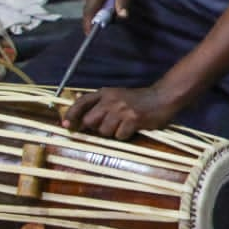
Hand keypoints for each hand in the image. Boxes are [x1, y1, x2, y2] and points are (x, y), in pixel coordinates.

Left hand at [61, 86, 175, 139]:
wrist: (162, 97)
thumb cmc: (139, 100)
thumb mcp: (117, 96)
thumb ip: (101, 104)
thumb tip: (83, 120)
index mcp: (105, 93)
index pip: (81, 103)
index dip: (71, 115)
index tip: (65, 126)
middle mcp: (110, 100)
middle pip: (89, 121)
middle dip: (95, 128)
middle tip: (106, 127)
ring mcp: (121, 110)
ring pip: (104, 131)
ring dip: (111, 133)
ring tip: (122, 127)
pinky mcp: (132, 119)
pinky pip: (119, 136)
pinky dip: (124, 136)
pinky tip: (132, 129)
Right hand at [82, 0, 137, 28]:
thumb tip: (121, 16)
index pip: (89, 12)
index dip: (88, 24)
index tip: (89, 36)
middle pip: (91, 13)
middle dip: (98, 22)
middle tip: (108, 31)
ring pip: (93, 8)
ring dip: (101, 15)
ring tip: (111, 21)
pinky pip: (95, 4)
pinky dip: (101, 9)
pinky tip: (111, 10)